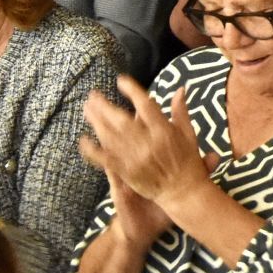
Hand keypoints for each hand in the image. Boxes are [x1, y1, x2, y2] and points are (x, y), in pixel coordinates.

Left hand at [79, 81, 211, 213]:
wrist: (183, 192)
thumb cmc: (189, 162)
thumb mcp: (189, 134)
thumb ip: (181, 111)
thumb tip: (179, 89)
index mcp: (164, 131)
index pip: (145, 105)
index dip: (131, 91)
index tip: (120, 81)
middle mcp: (148, 142)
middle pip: (121, 119)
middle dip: (105, 106)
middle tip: (93, 95)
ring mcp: (135, 158)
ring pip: (111, 136)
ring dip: (97, 121)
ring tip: (87, 109)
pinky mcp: (126, 171)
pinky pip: (105, 159)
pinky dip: (93, 150)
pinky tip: (84, 140)